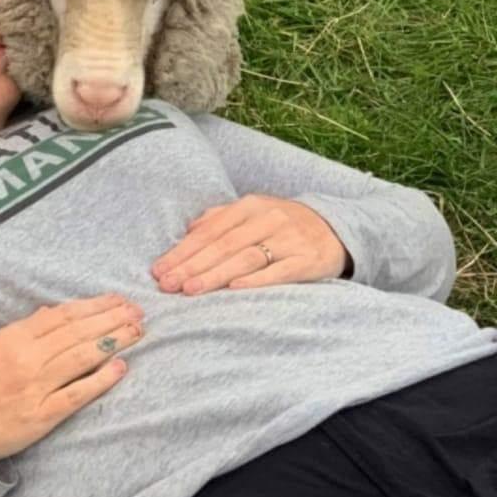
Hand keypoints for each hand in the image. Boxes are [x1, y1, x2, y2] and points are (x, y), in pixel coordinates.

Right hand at [0, 293, 144, 462]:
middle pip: (78, 332)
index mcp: (13, 338)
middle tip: (137, 310)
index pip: (63, 316)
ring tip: (137, 331)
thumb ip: (20, 329)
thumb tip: (50, 312)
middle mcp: (28, 359)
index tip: (115, 299)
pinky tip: (121, 367)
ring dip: (113, 341)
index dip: (93, 306)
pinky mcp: (42, 416)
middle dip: (111, 318)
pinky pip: (77, 394)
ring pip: (82, 357)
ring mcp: (36, 387)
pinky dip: (101, 380)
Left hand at [151, 194, 351, 294]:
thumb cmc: (283, 224)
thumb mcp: (253, 212)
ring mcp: (289, 239)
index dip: (182, 251)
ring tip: (190, 290)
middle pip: (223, 245)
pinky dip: (256, 280)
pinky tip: (234, 289)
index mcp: (249, 206)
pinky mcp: (308, 261)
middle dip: (191, 266)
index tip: (159, 269)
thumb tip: (188, 230)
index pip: (209, 231)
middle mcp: (268, 219)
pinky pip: (279, 272)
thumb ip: (220, 219)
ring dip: (215, 275)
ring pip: (246, 258)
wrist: (337, 227)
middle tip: (167, 284)